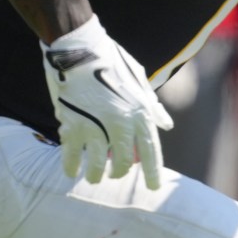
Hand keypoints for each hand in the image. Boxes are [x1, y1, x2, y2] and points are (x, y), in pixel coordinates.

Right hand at [43, 14, 173, 190]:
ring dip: (95, 175)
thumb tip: (166, 125)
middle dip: (119, 172)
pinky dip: (71, 166)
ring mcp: (95, 126)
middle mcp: (120, 123)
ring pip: (97, 166)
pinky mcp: (72, 125)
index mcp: (140, 112)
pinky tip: (71, 171)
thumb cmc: (111, 62)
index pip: (151, 151)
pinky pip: (72, 156)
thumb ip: (152, 107)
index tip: (154, 188)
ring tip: (93, 177)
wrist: (78, 48)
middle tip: (114, 174)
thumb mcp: (139, 81)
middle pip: (124, 163)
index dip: (153, 173)